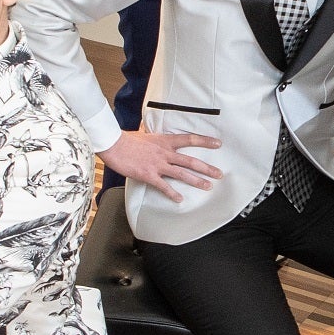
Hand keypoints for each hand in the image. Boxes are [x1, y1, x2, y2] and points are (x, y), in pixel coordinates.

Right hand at [103, 127, 223, 201]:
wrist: (113, 144)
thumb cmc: (127, 140)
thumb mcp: (146, 135)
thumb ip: (156, 139)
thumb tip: (158, 136)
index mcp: (165, 141)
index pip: (190, 139)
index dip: (205, 141)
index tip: (218, 144)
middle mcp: (165, 153)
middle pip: (190, 160)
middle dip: (207, 168)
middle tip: (219, 174)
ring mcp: (157, 164)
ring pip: (182, 173)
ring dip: (196, 181)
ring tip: (208, 187)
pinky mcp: (148, 175)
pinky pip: (163, 186)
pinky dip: (172, 193)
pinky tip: (180, 199)